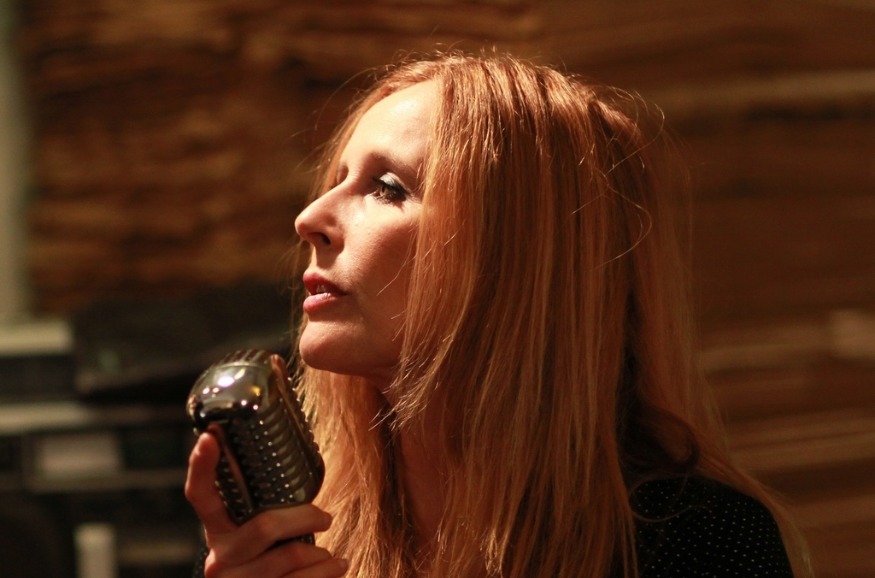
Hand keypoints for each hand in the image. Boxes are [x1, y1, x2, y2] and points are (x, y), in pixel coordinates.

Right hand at [185, 433, 347, 576]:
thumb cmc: (270, 563)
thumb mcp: (258, 537)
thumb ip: (265, 511)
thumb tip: (291, 458)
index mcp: (217, 530)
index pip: (200, 494)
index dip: (201, 466)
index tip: (209, 437)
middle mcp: (219, 557)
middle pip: (265, 526)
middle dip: (306, 517)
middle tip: (325, 518)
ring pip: (290, 555)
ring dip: (319, 553)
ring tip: (327, 554)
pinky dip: (327, 570)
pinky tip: (336, 565)